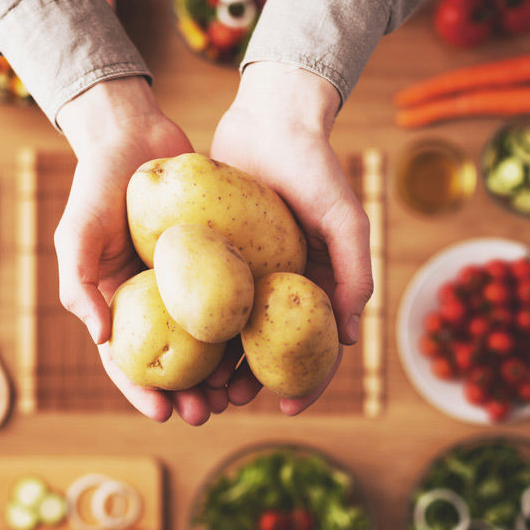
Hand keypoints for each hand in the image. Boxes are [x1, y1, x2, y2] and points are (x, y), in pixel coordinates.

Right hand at [55, 77, 227, 424]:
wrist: (136, 134)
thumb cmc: (97, 184)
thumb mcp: (76, 233)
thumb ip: (77, 284)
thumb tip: (102, 339)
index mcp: (116, 302)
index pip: (124, 359)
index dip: (140, 390)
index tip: (162, 414)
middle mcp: (152, 299)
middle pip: (170, 360)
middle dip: (185, 394)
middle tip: (206, 414)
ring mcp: (186, 282)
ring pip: (204, 340)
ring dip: (217, 373)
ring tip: (234, 396)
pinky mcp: (215, 260)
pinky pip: (230, 300)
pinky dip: (241, 328)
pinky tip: (258, 349)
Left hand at [208, 62, 373, 414]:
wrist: (270, 120)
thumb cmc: (315, 168)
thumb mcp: (345, 219)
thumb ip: (355, 273)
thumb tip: (350, 338)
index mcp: (316, 286)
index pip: (316, 347)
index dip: (307, 382)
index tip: (288, 409)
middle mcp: (281, 286)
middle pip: (265, 349)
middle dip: (249, 381)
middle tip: (226, 401)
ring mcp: (247, 273)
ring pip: (230, 331)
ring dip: (216, 363)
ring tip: (198, 386)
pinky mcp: (215, 255)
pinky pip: (203, 298)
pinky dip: (193, 325)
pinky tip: (174, 345)